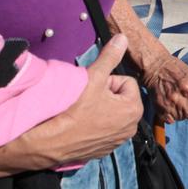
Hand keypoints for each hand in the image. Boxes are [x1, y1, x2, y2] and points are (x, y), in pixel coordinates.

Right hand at [47, 35, 141, 163]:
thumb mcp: (94, 78)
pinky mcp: (106, 150)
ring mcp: (119, 141)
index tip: (94, 88)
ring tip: (84, 111)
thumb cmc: (76, 109)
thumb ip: (110, 57)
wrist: (53, 141)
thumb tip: (123, 38)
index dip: (108, 81)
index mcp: (134, 109)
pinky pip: (105, 130)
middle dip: (106, 95)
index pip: (126, 82)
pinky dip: (97, 125)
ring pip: (113, 114)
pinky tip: (83, 124)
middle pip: (120, 98)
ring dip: (102, 109)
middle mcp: (132, 127)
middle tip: (88, 99)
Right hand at [142, 54, 187, 125]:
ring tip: (175, 99)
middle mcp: (187, 93)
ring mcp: (174, 101)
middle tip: (184, 100)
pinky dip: (169, 115)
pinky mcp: (162, 107)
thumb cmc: (178, 72)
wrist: (157, 66)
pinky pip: (170, 120)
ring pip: (181, 118)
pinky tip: (168, 103)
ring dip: (179, 113)